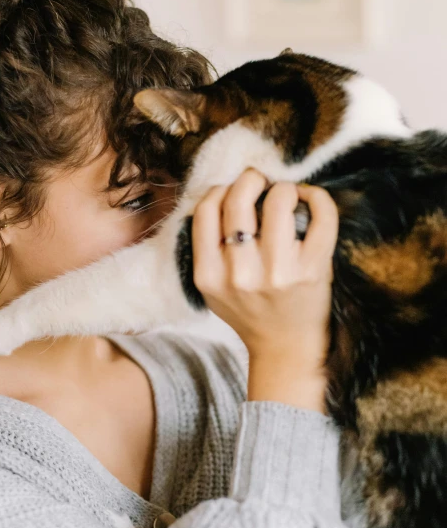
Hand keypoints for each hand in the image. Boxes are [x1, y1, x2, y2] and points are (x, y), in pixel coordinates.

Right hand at [191, 170, 337, 411]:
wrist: (285, 348)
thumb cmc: (250, 311)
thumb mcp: (213, 288)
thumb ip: (209, 249)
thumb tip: (224, 192)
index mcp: (209, 275)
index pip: (206, 210)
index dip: (220, 189)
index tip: (233, 191)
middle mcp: (240, 273)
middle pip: (238, 199)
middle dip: (251, 179)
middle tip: (260, 181)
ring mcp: (278, 272)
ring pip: (278, 200)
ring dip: (283, 188)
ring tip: (286, 195)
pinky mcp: (312, 270)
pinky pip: (321, 216)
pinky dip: (317, 198)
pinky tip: (311, 200)